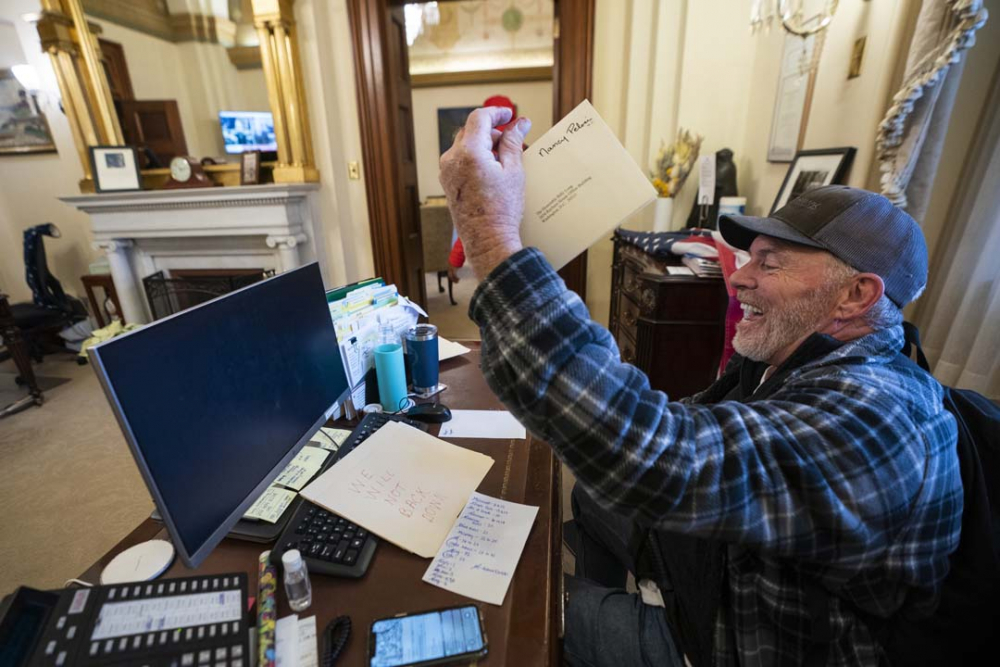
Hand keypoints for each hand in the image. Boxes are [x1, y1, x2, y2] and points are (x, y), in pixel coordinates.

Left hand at [439, 107, 531, 279]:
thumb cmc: (501, 210)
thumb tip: (520, 123)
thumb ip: (513, 142)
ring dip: (483, 144)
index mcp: (469, 152)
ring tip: (503, 159)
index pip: (479, 118)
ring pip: (465, 144)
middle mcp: (452, 159)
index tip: (509, 115)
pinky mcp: (447, 182)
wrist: (487, 239)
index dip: (496, 112)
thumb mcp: (514, 171)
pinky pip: (460, 159)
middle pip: (471, 130)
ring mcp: (446, 171)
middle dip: (491, 130)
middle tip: (511, 139)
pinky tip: (491, 170)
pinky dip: (475, 157)